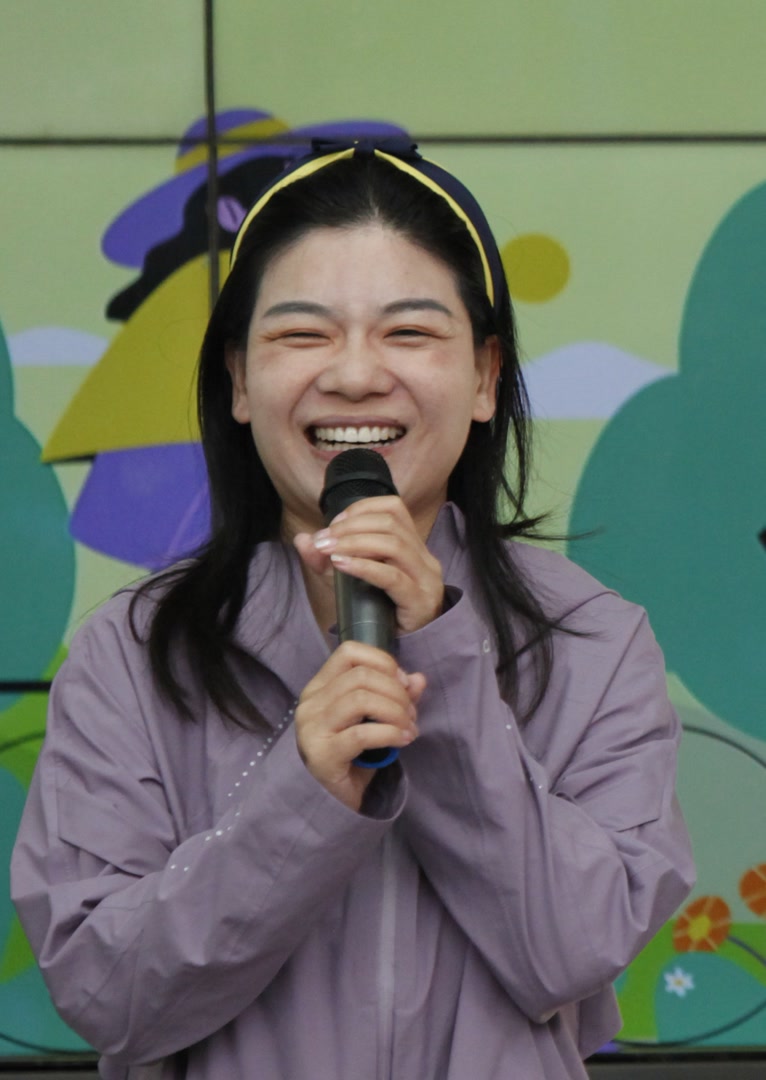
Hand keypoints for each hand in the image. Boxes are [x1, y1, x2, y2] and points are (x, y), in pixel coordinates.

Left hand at [294, 496, 444, 633]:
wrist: (404, 651)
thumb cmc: (379, 614)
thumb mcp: (347, 582)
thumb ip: (324, 561)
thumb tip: (301, 539)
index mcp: (413, 546)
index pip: (394, 507)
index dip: (361, 508)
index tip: (333, 523)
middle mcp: (424, 558)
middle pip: (390, 523)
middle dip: (351, 527)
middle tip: (322, 540)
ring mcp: (425, 579)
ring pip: (393, 545)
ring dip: (354, 543)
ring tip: (327, 550)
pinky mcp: (419, 601)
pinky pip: (392, 576)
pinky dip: (364, 566)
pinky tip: (341, 565)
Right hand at [295, 641, 425, 810]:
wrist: (334, 800)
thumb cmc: (354, 755)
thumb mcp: (376, 718)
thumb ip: (395, 696)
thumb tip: (418, 679)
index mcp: (319, 687)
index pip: (348, 652)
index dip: (382, 661)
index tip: (403, 683)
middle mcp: (310, 703)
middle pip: (360, 676)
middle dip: (396, 692)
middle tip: (411, 713)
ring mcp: (312, 728)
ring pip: (360, 700)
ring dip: (395, 712)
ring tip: (409, 728)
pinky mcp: (322, 755)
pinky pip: (361, 734)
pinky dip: (390, 733)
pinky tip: (404, 739)